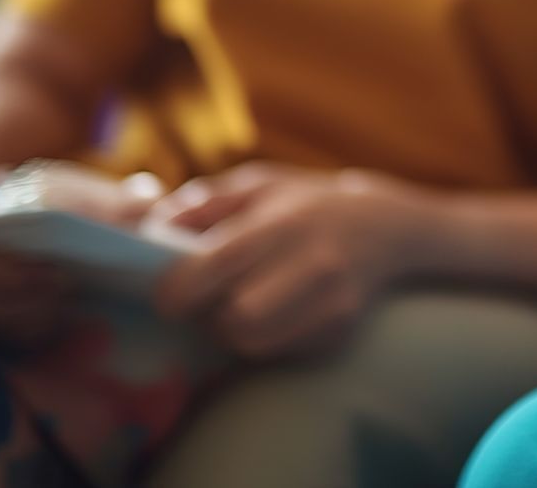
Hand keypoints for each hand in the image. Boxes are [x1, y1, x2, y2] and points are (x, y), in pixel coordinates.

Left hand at [149, 163, 419, 360]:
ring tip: (237, 305)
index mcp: (283, 223)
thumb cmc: (305, 202)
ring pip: (252, 344)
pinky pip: (277, 352)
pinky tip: (272, 311)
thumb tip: (151, 226)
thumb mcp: (257, 184)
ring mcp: (332, 302)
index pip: (212, 270)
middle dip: (206, 316)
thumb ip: (201, 203)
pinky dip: (262, 338)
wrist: (386, 227)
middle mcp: (314, 264)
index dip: (175, 291)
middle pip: (231, 320)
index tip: (168, 290)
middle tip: (205, 300)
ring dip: (231, 332)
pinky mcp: (340, 329)